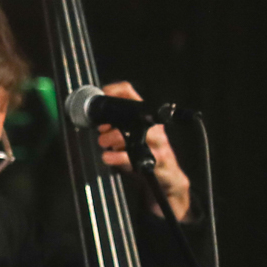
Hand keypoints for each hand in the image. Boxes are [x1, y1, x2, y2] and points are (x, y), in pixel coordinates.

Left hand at [94, 80, 191, 220]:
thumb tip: (98, 122)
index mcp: (147, 116)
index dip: (112, 91)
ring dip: (108, 141)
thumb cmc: (147, 152)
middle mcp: (154, 127)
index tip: (101, 97)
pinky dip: (113, 158)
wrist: (168, 176)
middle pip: (126, 116)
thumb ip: (119, 126)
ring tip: (107, 147)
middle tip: (102, 132)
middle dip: (108, 126)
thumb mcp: (135, 135)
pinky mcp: (154, 162)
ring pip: (125, 137)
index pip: (129, 92)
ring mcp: (156, 144)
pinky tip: (108, 157)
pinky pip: (128, 158)